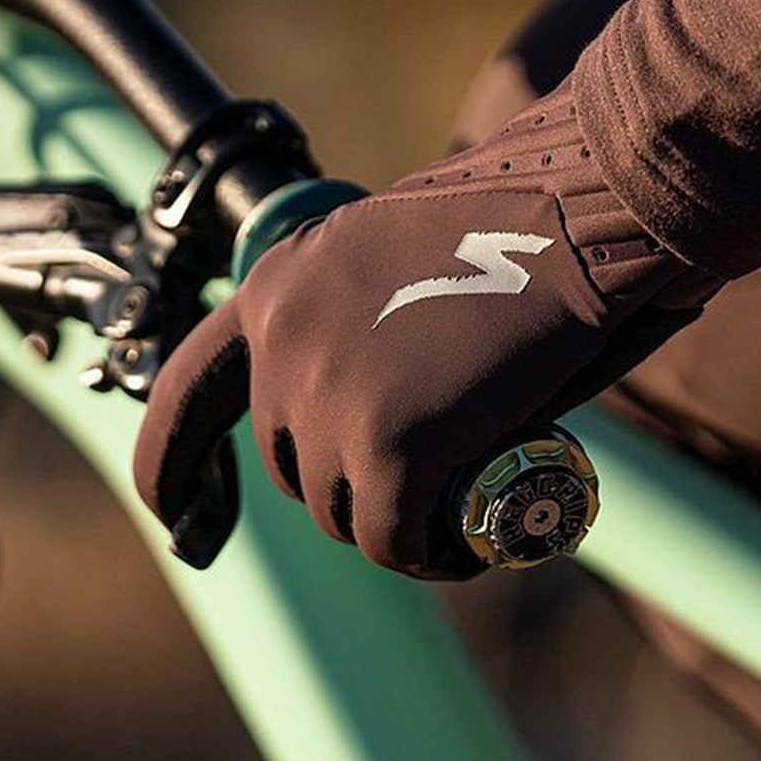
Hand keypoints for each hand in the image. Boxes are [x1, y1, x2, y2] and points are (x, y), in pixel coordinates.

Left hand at [133, 83, 721, 577]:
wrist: (591, 202)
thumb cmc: (524, 223)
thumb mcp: (396, 262)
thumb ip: (356, 326)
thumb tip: (366, 408)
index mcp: (276, 286)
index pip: (185, 391)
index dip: (169, 464)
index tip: (171, 516)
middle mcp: (282, 342)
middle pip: (291, 466)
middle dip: (348, 488)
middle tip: (424, 487)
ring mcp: (330, 397)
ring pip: (340, 513)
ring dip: (393, 526)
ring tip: (461, 516)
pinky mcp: (390, 447)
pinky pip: (391, 541)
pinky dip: (429, 558)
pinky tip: (471, 553)